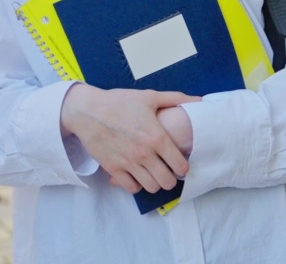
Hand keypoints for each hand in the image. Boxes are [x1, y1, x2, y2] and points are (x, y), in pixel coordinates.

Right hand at [60, 84, 198, 194]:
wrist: (88, 110)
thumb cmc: (119, 102)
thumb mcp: (149, 97)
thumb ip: (175, 99)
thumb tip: (198, 100)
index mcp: (156, 137)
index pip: (179, 165)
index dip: (183, 167)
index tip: (180, 164)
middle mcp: (144, 154)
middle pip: (167, 182)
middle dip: (171, 178)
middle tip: (168, 171)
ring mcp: (128, 163)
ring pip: (151, 187)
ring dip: (155, 182)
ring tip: (154, 174)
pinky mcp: (113, 169)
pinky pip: (131, 188)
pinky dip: (137, 184)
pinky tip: (137, 174)